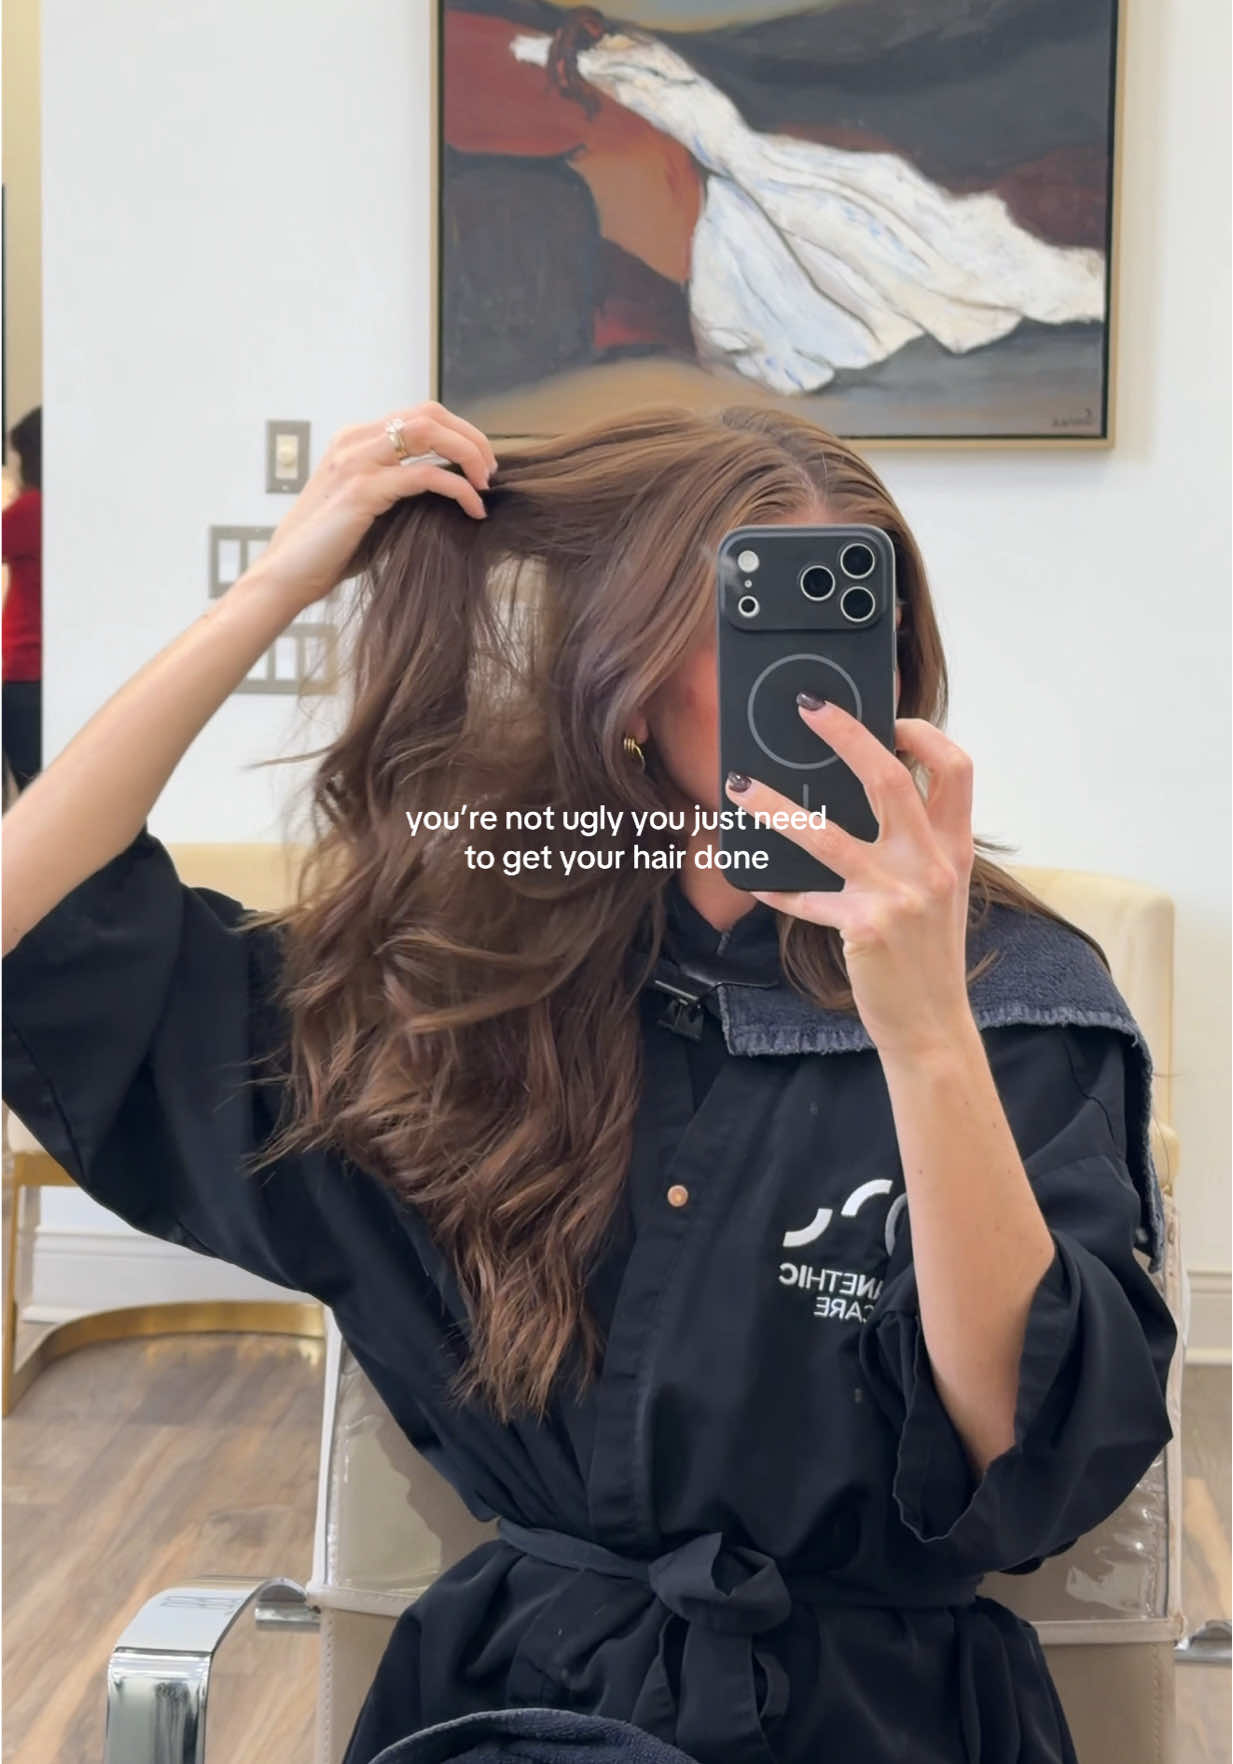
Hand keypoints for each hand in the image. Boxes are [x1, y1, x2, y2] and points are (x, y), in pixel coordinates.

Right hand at [249, 401, 497, 612]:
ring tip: (486, 486)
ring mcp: (356, 462)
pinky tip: (472, 509)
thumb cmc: (328, 552)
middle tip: (491, 472)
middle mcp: (354, 441)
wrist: (286, 577)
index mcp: (354, 440)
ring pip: (429, 433)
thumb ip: (398, 489)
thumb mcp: (368, 509)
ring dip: (469, 454)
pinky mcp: (362, 490)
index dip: (459, 432)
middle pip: (429, 414)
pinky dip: (458, 489)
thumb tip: (448, 491)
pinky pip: (425, 476)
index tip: (480, 463)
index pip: (419, 415)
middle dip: (471, 437)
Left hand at [725, 699, 976, 1058]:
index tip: (892, 718)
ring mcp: (898, 895)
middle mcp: (931, 864)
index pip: (956, 769)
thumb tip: (865, 803)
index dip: (925, 734)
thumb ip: (915, 848)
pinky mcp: (864, 926)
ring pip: (825, 833)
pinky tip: (753, 877)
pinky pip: (805, 897)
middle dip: (846, 734)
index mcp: (954, 849)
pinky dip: (776, 886)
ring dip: (776, 805)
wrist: (931, 1025)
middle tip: (809, 708)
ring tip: (739, 786)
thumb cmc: (927, 956)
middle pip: (890, 778)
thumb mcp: (938, 893)